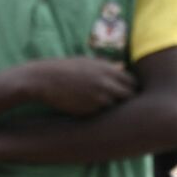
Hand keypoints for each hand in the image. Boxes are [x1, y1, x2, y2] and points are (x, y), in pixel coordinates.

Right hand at [21, 57, 135, 115]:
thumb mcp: (88, 62)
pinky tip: (91, 111)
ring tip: (103, 107)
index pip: (132, 82)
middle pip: (129, 96)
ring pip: (115, 107)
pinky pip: (100, 114)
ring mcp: (98, 97)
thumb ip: (107, 66)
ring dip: (112, 107)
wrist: (43, 80)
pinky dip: (99, 113)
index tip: (127, 92)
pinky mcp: (88, 110)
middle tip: (120, 104)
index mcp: (108, 69)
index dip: (131, 88)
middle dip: (126, 100)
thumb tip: (122, 66)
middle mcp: (106, 83)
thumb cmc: (66, 69)